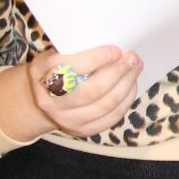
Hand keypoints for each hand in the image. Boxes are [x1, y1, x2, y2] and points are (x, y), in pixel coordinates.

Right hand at [12, 43, 142, 137]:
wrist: (43, 98)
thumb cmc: (56, 68)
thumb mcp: (56, 54)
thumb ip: (77, 50)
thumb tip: (113, 47)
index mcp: (42, 73)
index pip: (70, 67)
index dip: (96, 59)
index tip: (116, 50)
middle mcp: (50, 100)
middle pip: (91, 90)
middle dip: (118, 73)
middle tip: (133, 59)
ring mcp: (65, 119)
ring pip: (105, 105)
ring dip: (126, 86)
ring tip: (135, 70)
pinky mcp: (81, 130)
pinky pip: (110, 118)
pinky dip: (125, 101)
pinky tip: (130, 87)